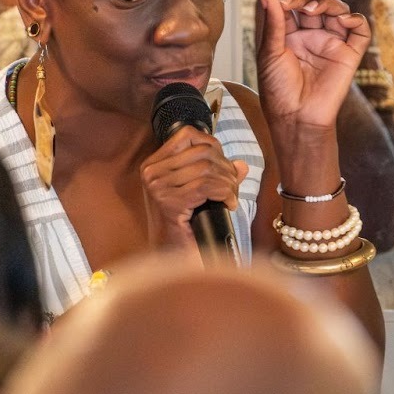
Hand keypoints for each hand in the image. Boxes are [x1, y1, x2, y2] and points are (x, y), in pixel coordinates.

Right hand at [140, 125, 249, 256]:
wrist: (173, 258)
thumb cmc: (186, 226)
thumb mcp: (201, 194)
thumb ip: (219, 176)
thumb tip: (242, 165)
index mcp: (154, 164)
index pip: (188, 135)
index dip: (214, 147)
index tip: (223, 167)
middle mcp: (151, 172)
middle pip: (202, 151)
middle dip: (226, 169)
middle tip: (232, 189)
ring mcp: (157, 186)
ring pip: (207, 169)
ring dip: (228, 183)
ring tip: (231, 198)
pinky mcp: (169, 201)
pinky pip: (207, 186)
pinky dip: (225, 194)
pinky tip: (229, 205)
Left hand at [254, 0, 371, 138]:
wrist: (295, 116)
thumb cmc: (278, 90)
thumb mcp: (270, 51)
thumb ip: (273, 20)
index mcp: (291, 35)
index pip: (294, 5)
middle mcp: (313, 36)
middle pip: (317, 4)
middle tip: (294, 3)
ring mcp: (333, 44)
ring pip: (339, 11)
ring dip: (328, 2)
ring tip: (312, 9)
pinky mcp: (350, 54)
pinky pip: (361, 31)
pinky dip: (355, 19)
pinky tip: (342, 19)